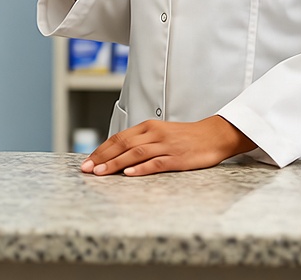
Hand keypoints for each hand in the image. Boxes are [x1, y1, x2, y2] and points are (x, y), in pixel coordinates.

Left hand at [79, 116, 255, 176]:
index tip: (88, 161)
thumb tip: (119, 155)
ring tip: (101, 173)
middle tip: (87, 169)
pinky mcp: (177, 158)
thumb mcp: (160, 134)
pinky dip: (141, 168)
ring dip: (116, 163)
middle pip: (123, 144)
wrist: (213, 135)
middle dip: (102, 157)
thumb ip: (141, 142)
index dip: (101, 149)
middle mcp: (154, 134)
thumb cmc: (186, 137)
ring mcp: (165, 146)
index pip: (119, 138)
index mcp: (148, 127)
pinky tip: (129, 174)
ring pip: (135, 153)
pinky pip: (156, 163)